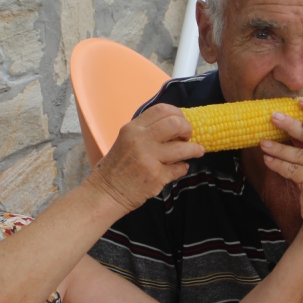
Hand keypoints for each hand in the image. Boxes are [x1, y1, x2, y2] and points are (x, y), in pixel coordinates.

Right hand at [85, 105, 203, 212]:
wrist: (105, 192)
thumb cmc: (116, 167)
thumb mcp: (126, 141)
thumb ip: (146, 133)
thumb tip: (175, 127)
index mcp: (132, 129)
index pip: (161, 110)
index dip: (177, 113)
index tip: (181, 120)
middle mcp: (140, 140)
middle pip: (175, 124)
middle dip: (187, 128)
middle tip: (188, 136)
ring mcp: (149, 159)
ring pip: (183, 148)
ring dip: (194, 149)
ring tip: (197, 151)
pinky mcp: (156, 177)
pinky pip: (179, 168)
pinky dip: (183, 168)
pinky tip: (180, 168)